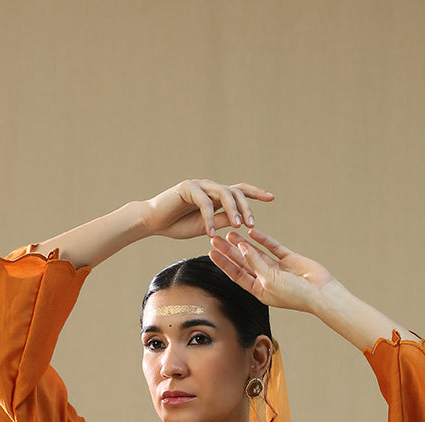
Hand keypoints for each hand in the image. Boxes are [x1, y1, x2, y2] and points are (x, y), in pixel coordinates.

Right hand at [141, 180, 273, 239]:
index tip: (271, 198)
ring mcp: (198, 185)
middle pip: (235, 191)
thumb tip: (240, 221)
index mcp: (215, 196)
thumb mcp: (206, 227)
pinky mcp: (187, 188)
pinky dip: (209, 217)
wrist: (152, 222)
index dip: (255, 193)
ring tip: (238, 226)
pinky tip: (210, 233)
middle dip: (247, 207)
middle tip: (252, 225)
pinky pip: (204, 202)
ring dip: (233, 209)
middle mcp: (209, 187)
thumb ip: (222, 221)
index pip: (240, 190)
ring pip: (223, 192)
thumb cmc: (177, 225)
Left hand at [209, 228, 335, 313]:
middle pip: (243, 263)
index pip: (236, 275)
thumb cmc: (295, 294)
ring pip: (256, 254)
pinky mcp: (288, 260)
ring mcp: (277, 269)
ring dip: (243, 244)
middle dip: (228, 251)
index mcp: (259, 291)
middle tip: (214, 238)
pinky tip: (252, 232)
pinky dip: (263, 240)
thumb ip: (255, 262)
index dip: (224, 263)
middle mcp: (266, 280)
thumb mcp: (270, 280)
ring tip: (229, 232)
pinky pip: (273, 248)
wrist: (320, 293)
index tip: (211, 252)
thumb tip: (242, 246)